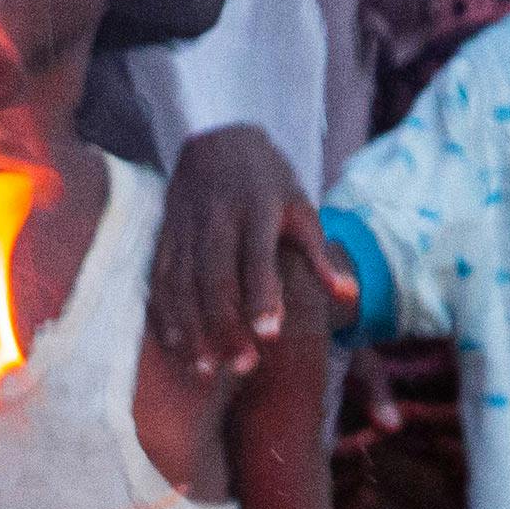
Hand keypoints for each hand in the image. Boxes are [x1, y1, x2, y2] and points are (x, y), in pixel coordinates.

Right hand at [150, 122, 348, 381]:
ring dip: (192, 329)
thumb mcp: (300, 208)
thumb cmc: (268, 184)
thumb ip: (319, 256)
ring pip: (182, 284)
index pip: (257, 256)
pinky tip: (177, 348)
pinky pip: (159, 280)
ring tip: (208, 369)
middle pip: (215, 278)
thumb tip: (350, 297)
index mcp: (257, 208)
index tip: (270, 335)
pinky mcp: (164, 236)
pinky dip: (165, 316)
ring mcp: (185, 228)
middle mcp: (217, 219)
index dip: (262, 295)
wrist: (216, 139)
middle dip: (225, 325)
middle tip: (243, 366)